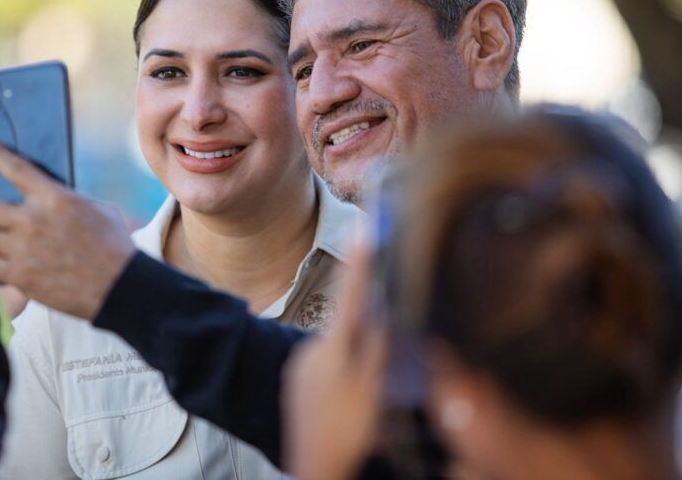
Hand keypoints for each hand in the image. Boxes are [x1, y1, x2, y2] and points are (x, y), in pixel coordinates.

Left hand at [0, 139, 134, 319]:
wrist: (120, 287)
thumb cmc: (114, 246)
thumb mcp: (98, 209)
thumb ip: (67, 199)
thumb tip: (45, 195)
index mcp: (56, 198)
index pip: (15, 168)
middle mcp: (33, 222)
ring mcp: (23, 251)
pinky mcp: (20, 277)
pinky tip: (2, 264)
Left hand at [282, 245, 385, 479]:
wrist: (314, 469)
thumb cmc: (347, 432)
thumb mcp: (373, 390)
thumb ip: (379, 348)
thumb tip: (383, 311)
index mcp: (334, 348)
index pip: (352, 295)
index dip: (362, 261)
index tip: (366, 226)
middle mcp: (313, 351)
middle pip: (348, 326)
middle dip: (367, 332)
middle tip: (378, 367)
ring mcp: (301, 368)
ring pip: (339, 350)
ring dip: (355, 361)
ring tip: (365, 401)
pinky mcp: (298, 383)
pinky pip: (327, 369)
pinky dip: (342, 377)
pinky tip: (348, 404)